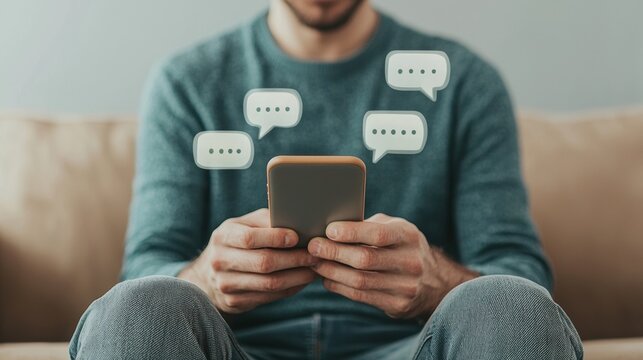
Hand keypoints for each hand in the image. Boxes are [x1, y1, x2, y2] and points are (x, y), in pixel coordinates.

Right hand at [179, 208, 317, 313]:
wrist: (208, 275)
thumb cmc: (236, 242)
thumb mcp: (243, 225)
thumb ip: (265, 221)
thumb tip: (296, 219)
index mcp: (223, 236)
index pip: (250, 238)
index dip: (275, 238)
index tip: (297, 237)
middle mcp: (220, 261)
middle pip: (263, 263)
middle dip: (294, 259)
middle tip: (315, 255)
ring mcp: (225, 284)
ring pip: (269, 284)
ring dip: (297, 277)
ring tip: (314, 269)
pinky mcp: (234, 302)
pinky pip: (269, 297)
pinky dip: (290, 289)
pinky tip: (302, 280)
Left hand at [308, 213, 476, 319]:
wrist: (434, 283)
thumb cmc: (401, 246)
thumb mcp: (394, 229)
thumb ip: (369, 226)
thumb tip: (331, 227)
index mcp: (409, 236)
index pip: (378, 234)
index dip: (351, 232)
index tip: (328, 230)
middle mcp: (411, 262)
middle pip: (365, 259)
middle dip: (334, 252)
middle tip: (313, 247)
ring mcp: (406, 286)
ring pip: (360, 281)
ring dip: (332, 272)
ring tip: (315, 263)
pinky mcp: (398, 306)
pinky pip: (361, 297)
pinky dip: (339, 287)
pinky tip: (327, 279)